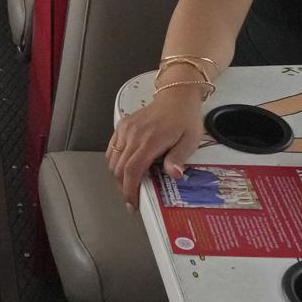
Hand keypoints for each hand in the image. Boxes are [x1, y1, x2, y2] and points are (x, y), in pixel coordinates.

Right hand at [104, 82, 208, 207]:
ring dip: (118, 176)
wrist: (176, 97)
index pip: (132, 170)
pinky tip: (124, 168)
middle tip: (132, 199)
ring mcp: (126, 129)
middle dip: (123, 187)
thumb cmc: (185, 119)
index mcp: (150, 140)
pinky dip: (114, 162)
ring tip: (129, 185)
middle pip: (119, 168)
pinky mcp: (122, 125)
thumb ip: (179, 157)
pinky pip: (111, 148)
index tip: (132, 204)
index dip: (129, 190)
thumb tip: (174, 174)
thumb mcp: (190, 140)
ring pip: (112, 160)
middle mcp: (134, 134)